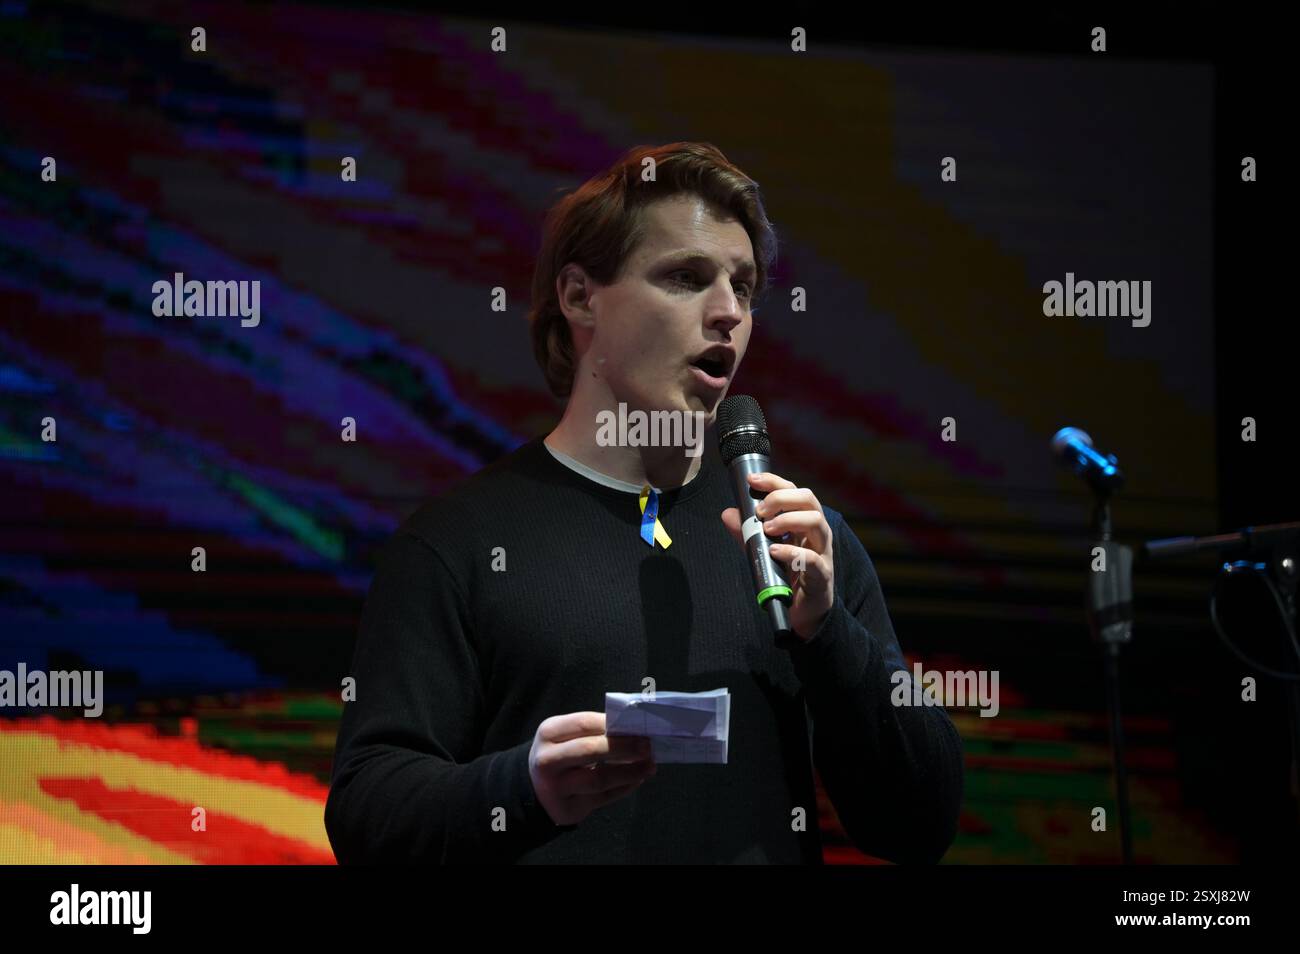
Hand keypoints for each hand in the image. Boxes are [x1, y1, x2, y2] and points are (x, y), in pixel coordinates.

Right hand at [528, 712, 655, 825]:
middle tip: (647, 746)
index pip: (584, 723)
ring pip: (599, 779)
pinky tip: (637, 779)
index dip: (613, 723)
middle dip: (623, 747)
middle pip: (589, 750)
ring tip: (649, 766)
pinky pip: (604, 797)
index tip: (637, 725)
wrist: (534, 790)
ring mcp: (556, 787)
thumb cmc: (559, 755)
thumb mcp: (564, 737)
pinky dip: (625, 787)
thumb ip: (592, 732)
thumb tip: (633, 731)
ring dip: (630, 771)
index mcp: (548, 733)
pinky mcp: (570, 808)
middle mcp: (548, 760)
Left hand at [721, 471, 833, 641]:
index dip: (774, 482)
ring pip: (816, 522)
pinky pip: (812, 558)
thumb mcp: (763, 550)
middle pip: (809, 499)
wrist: (803, 611)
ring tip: (766, 529)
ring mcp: (822, 552)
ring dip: (788, 520)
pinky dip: (792, 552)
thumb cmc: (787, 575)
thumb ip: (747, 533)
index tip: (752, 480)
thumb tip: (728, 514)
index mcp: (804, 522)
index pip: (794, 491)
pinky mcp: (822, 575)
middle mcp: (817, 532)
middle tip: (760, 512)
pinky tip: (774, 551)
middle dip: (781, 499)